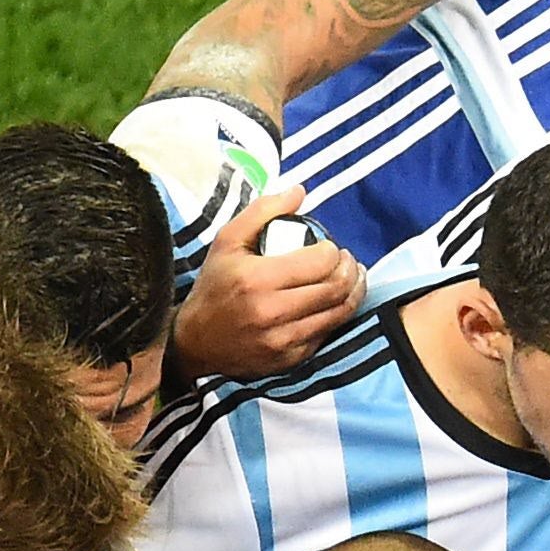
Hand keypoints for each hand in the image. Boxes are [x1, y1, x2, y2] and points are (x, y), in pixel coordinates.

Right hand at [171, 189, 366, 380]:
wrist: (196, 342)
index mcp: (257, 279)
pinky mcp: (291, 359)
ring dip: (354, 291)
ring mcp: (283, 340)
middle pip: (335, 288)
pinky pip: (328, 333)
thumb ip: (263, 211)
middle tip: (347, 260)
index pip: (320, 262)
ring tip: (352, 277)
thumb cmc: (215, 286)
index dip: (333, 251)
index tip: (330, 246)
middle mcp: (272, 312)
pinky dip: (336, 314)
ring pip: (339, 313)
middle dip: (350, 269)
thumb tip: (299, 191)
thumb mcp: (227, 240)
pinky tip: (334, 302)